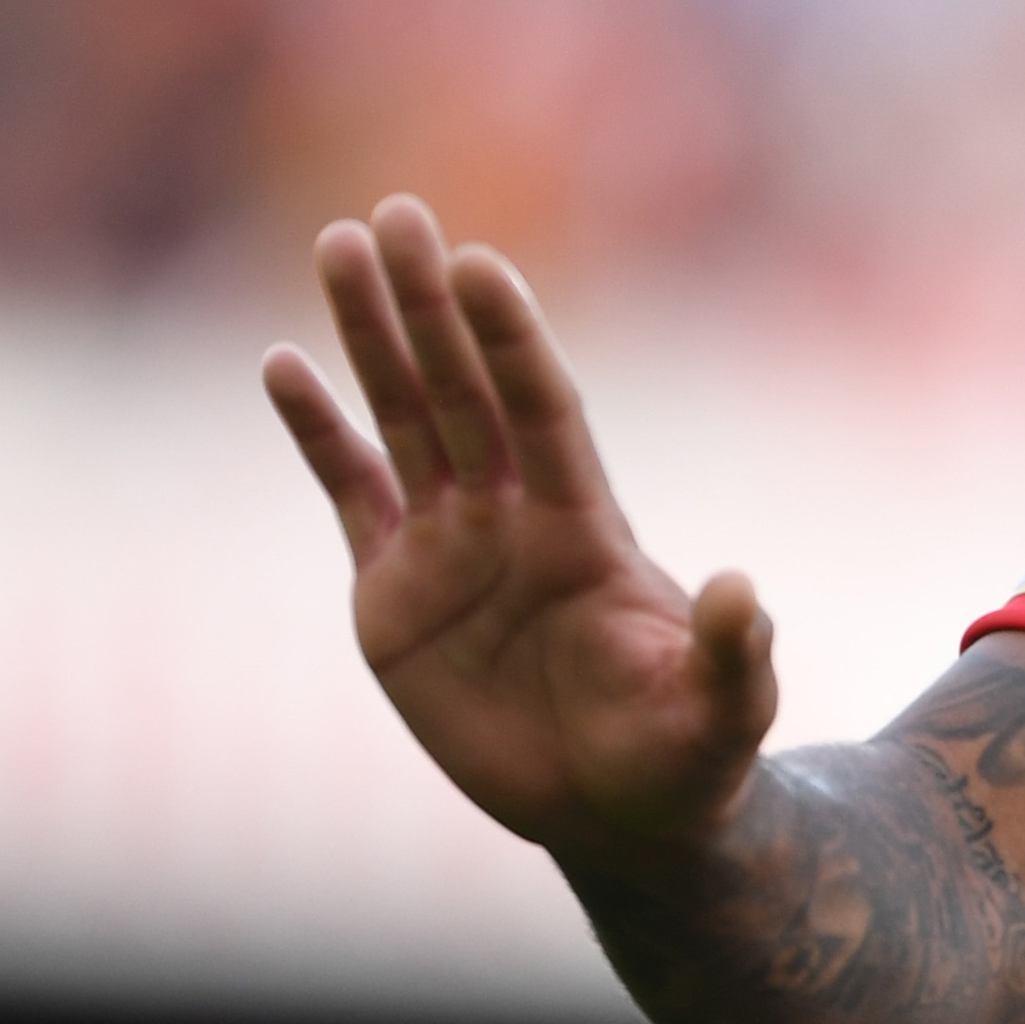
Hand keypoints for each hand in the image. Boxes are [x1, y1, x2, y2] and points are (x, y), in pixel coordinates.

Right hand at [265, 196, 776, 859]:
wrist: (622, 811)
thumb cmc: (685, 755)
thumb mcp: (721, 710)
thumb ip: (730, 653)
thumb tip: (741, 590)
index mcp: (586, 529)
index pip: (542, 411)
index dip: (512, 342)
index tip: (484, 265)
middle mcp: (514, 517)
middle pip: (462, 390)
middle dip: (428, 305)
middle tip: (394, 212)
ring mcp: (451, 546)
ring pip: (404, 417)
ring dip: (371, 334)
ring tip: (339, 245)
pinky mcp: (394, 593)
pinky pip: (350, 492)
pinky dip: (317, 432)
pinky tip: (283, 363)